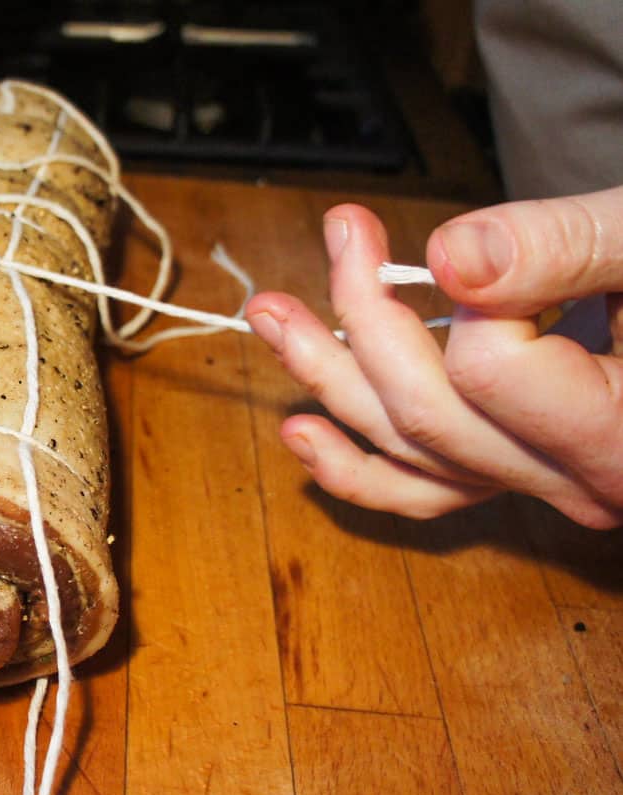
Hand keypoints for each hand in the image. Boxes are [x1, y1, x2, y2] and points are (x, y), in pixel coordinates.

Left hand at [245, 187, 622, 528]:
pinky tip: (301, 429)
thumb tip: (452, 257)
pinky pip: (429, 492)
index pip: (492, 373)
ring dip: (331, 378)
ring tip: (272, 314)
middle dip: (362, 319)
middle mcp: (592, 484)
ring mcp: (557, 489)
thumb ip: (570, 247)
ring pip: (413, 452)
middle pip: (432, 414)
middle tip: (336, 233)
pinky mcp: (532, 476)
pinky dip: (359, 466)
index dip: (475, 297)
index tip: (480, 241)